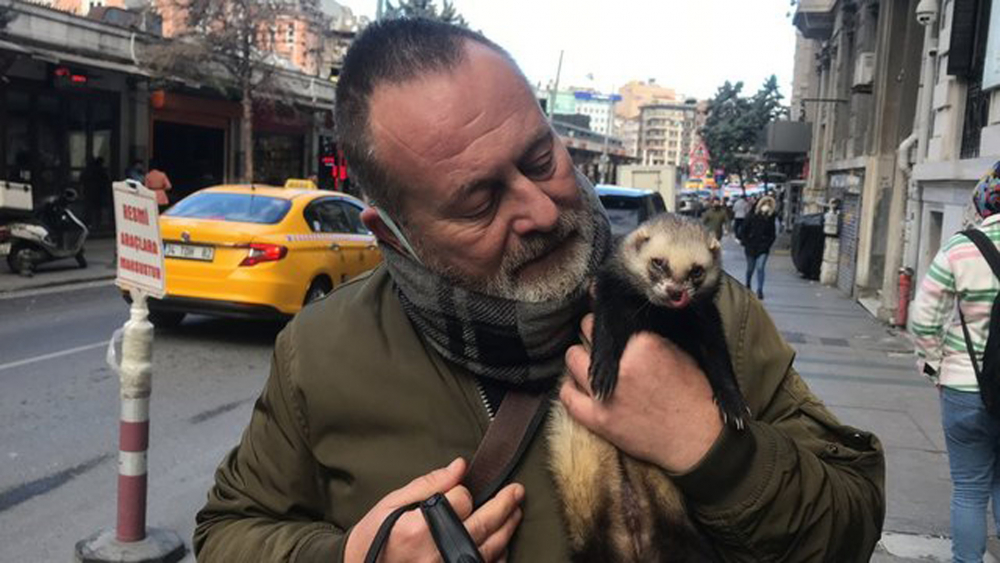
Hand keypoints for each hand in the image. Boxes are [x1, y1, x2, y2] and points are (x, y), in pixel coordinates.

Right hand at [343, 458, 523, 562]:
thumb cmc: (374, 537)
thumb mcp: (393, 503)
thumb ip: (430, 484)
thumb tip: (460, 467)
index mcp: (421, 528)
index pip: (462, 499)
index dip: (464, 490)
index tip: (460, 488)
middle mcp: (438, 552)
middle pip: (484, 523)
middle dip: (505, 504)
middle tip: (517, 491)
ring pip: (490, 548)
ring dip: (507, 528)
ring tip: (515, 511)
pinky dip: (497, 555)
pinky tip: (502, 543)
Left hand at [561, 314, 723, 473]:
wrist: (698, 440)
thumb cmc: (695, 396)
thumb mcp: (681, 353)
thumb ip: (652, 335)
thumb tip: (629, 320)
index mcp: (643, 344)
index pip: (614, 320)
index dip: (612, 319)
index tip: (610, 320)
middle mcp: (620, 365)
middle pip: (589, 334)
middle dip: (594, 333)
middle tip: (600, 338)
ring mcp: (605, 393)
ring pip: (573, 359)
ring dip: (580, 357)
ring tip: (588, 361)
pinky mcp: (598, 419)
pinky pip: (567, 397)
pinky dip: (569, 387)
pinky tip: (576, 384)